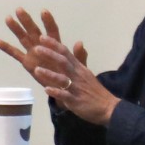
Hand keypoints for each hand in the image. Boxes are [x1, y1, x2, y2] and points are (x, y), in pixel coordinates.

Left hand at [0, 10, 118, 121]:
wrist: (108, 107)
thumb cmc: (94, 90)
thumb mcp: (86, 72)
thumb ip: (79, 59)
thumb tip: (78, 42)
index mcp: (79, 68)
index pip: (66, 53)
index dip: (54, 45)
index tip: (42, 37)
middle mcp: (77, 75)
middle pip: (63, 62)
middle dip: (50, 54)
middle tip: (36, 48)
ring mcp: (76, 88)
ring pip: (62, 79)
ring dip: (49, 74)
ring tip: (37, 70)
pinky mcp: (76, 101)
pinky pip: (65, 95)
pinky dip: (56, 92)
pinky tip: (46, 90)